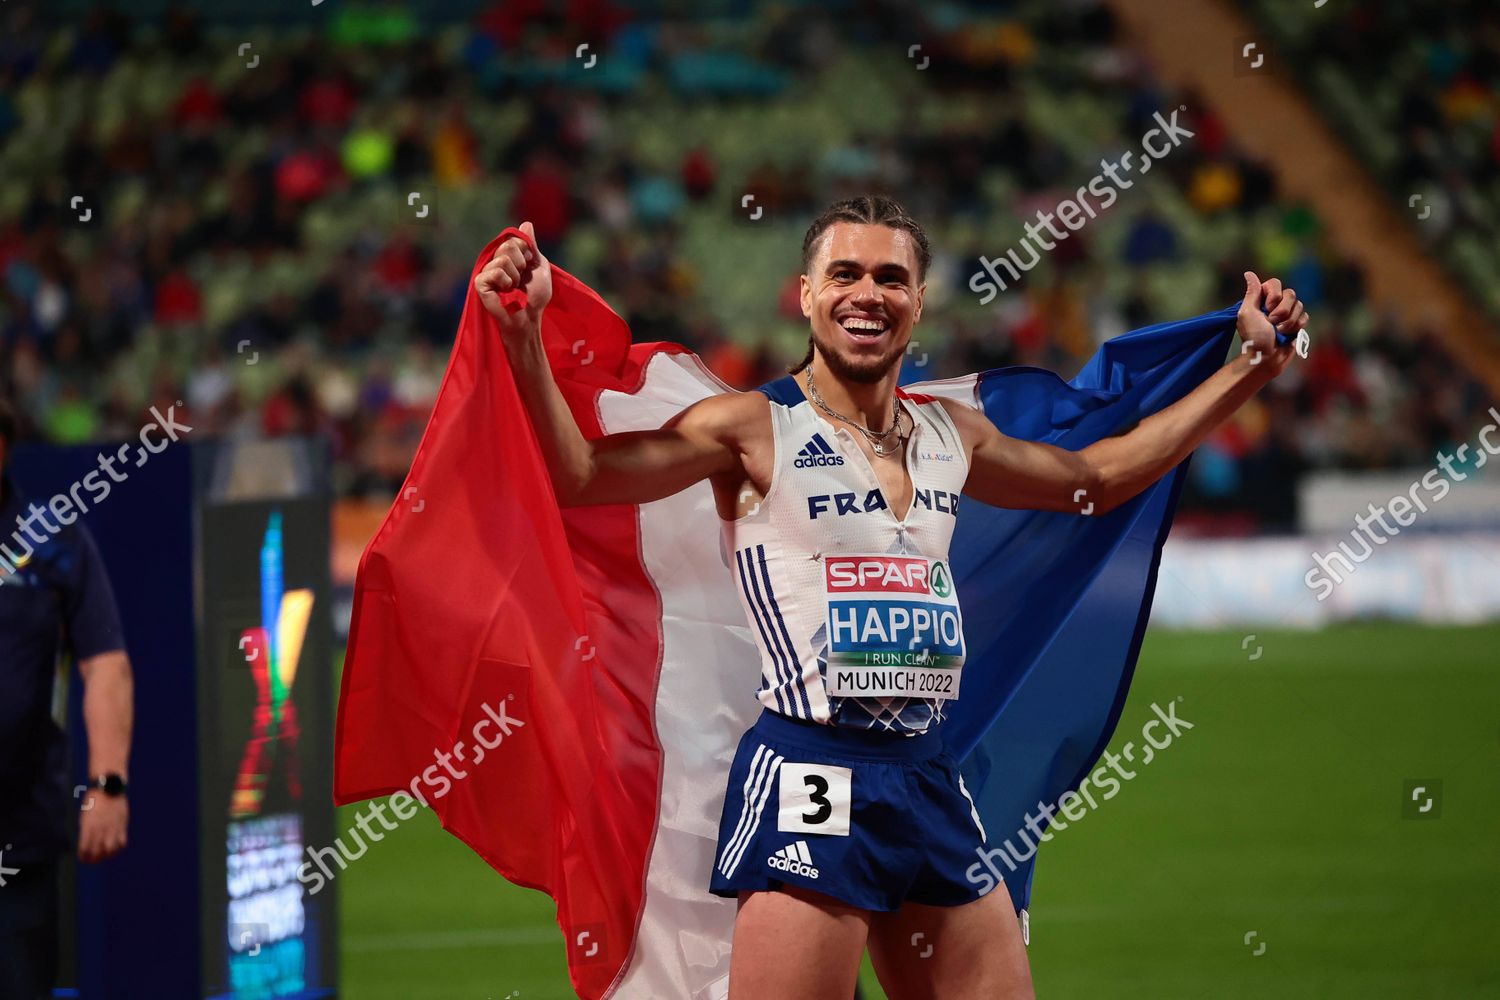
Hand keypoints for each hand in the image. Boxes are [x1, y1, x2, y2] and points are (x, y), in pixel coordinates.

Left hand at [78, 791, 127, 862]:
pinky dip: (118, 848)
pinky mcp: (122, 824)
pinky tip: (115, 847)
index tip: (83, 858)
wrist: (109, 787)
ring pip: (110, 850)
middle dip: (94, 859)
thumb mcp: (85, 815)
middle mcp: (100, 828)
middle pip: (97, 852)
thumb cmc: (94, 800)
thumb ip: (87, 830)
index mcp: (88, 826)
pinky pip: (121, 842)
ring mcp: (112, 827)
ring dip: (106, 855)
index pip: (85, 848)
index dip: (83, 857)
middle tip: (92, 860)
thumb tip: (87, 844)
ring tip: (104, 856)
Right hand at [475, 221, 551, 338]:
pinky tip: (504, 292)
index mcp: (507, 257)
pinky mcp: (479, 283)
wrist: (529, 319)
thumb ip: (531, 246)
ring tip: (512, 289)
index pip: (515, 239)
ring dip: (515, 276)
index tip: (528, 267)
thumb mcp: (538, 268)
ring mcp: (485, 272)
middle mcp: (494, 261)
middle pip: (508, 246)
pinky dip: (505, 282)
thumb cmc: (535, 297)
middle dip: (521, 264)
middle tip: (520, 281)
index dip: (526, 252)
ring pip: (503, 258)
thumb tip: (526, 223)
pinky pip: (495, 271)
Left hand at [1236, 271, 1307, 377]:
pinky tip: (1288, 334)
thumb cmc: (1254, 337)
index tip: (1267, 308)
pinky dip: (1297, 326)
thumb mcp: (1247, 313)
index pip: (1275, 283)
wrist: (1267, 358)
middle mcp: (1275, 304)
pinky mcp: (1296, 324)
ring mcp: (1287, 314)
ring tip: (1278, 332)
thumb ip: (1252, 293)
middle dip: (1282, 310)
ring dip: (1288, 321)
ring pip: (1299, 305)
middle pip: (1290, 293)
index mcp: (1261, 299)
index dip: (1274, 295)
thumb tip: (1248, 273)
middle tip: (1271, 323)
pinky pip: (1305, 316)